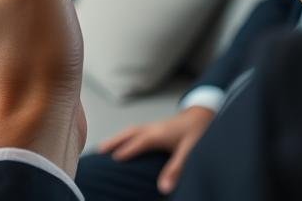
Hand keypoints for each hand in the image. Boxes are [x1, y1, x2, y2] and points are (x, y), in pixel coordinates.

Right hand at [99, 106, 214, 194]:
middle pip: (128, 134)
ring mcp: (153, 126)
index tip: (111, 162)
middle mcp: (152, 128)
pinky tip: (122, 142)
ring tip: (103, 148)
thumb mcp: (189, 152)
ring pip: (130, 131)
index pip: (137, 143)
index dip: (125, 151)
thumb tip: (163, 188)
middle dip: (113, 142)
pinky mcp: (155, 127)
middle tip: (98, 152)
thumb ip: (176, 169)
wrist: (203, 113)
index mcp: (158, 133)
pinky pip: (134, 131)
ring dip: (116, 138)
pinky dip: (125, 136)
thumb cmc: (197, 131)